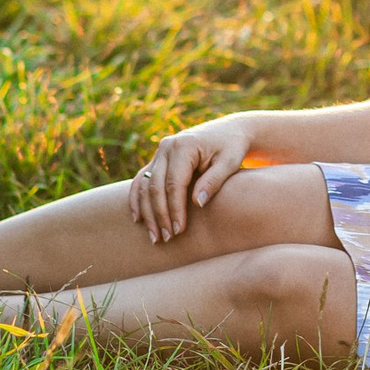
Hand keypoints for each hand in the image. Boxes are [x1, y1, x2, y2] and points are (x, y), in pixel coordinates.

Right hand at [128, 115, 258, 242]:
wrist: (228, 131)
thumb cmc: (232, 147)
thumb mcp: (230, 162)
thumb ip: (214, 181)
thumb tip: (197, 203)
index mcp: (184, 146)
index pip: (174, 184)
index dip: (175, 209)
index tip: (179, 230)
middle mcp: (166, 147)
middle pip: (155, 187)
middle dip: (159, 215)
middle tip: (166, 238)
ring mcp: (159, 153)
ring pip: (144, 185)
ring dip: (147, 212)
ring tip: (154, 236)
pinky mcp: (157, 159)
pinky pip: (141, 180)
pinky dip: (137, 199)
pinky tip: (138, 219)